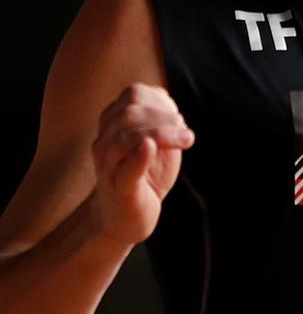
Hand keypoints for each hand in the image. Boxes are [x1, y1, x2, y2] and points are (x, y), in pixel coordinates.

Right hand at [90, 84, 193, 244]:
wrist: (125, 218)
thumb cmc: (144, 175)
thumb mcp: (158, 143)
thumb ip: (163, 121)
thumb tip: (171, 106)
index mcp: (113, 125)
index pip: (134, 95)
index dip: (160, 100)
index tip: (178, 119)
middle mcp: (105, 142)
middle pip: (130, 114)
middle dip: (164, 117)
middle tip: (186, 133)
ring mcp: (109, 166)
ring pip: (126, 138)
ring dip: (161, 133)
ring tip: (186, 139)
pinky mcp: (119, 189)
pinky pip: (126, 170)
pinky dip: (139, 156)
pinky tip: (150, 147)